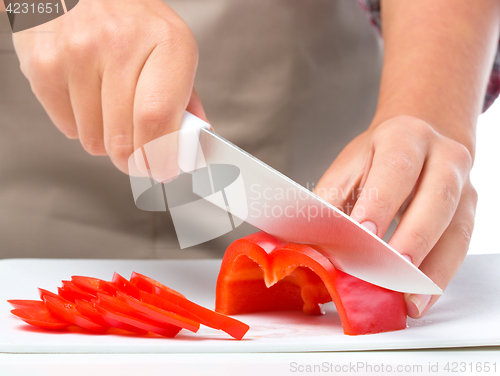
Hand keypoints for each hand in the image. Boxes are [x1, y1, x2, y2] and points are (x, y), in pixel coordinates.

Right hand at [13, 0, 206, 173]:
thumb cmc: (130, 19)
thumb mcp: (171, 48)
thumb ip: (185, 97)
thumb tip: (193, 139)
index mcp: (166, 42)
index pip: (158, 119)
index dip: (161, 157)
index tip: (164, 169)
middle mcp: (120, 45)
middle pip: (125, 140)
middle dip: (135, 160)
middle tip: (139, 154)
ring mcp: (77, 54)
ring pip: (95, 141)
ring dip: (107, 140)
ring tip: (110, 108)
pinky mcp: (44, 65)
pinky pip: (68, 128)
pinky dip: (81, 125)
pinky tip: (87, 97)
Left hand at [315, 115, 476, 318]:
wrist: (418, 140)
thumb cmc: (376, 157)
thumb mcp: (349, 167)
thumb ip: (330, 202)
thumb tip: (304, 243)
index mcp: (405, 137)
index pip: (395, 168)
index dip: (381, 202)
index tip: (363, 234)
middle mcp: (443, 156)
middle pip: (435, 199)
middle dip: (413, 239)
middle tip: (390, 273)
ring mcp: (463, 185)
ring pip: (455, 229)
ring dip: (432, 269)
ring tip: (409, 301)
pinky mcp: (469, 211)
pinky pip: (460, 247)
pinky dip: (440, 276)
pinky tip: (421, 298)